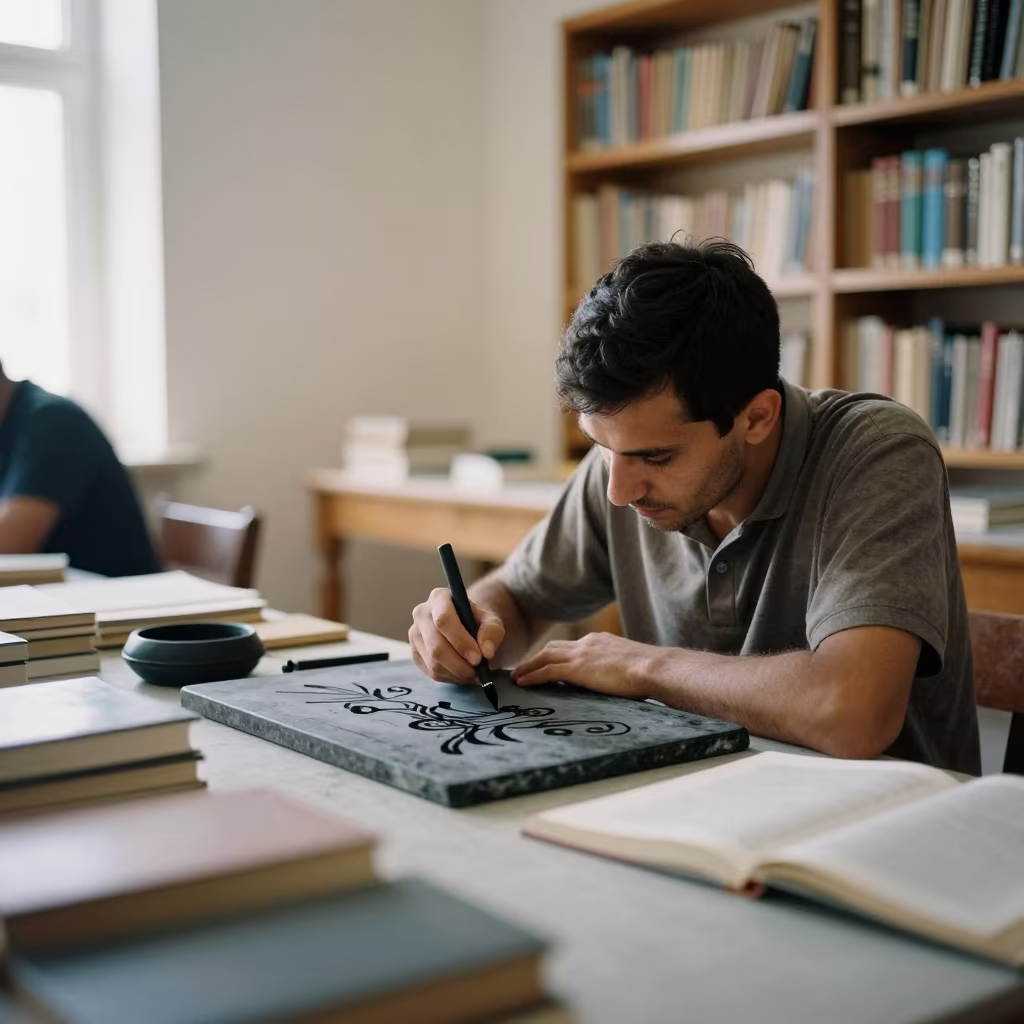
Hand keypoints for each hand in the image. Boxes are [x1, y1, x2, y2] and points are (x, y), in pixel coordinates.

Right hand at [409, 588, 505, 683]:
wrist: (464, 627)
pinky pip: (430, 671)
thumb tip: (486, 651)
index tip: (478, 658)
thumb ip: (492, 632)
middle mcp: (421, 614)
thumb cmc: (476, 622)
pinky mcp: (414, 652)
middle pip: (436, 645)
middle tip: (477, 671)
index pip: (444, 620)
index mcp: (439, 598)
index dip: (461, 642)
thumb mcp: (491, 621)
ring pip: (433, 662)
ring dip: (456, 672)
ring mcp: (414, 634)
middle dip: (459, 663)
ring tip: (472, 672)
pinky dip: (449, 677)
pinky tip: (461, 673)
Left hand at [511, 632, 656, 699]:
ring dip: (528, 667)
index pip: (570, 647)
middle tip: (523, 670)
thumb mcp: (630, 666)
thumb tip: (616, 682)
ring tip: (516, 678)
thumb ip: (616, 669)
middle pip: (553, 648)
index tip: (545, 664)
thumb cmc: (651, 672)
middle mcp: (588, 643)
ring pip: (544, 657)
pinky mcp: (578, 667)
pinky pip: (547, 670)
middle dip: (536, 658)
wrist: (655, 668)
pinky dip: (532, 676)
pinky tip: (522, 684)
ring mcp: (582, 654)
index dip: (554, 655)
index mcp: (600, 642)